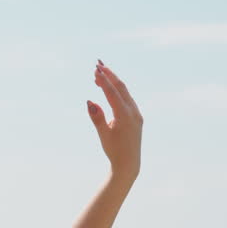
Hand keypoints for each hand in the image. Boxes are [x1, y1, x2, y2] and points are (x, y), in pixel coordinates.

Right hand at [87, 61, 142, 181]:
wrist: (128, 164)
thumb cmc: (114, 150)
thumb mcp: (103, 134)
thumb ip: (97, 117)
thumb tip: (90, 101)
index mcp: (125, 116)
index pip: (113, 93)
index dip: (104, 80)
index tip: (95, 69)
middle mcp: (133, 112)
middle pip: (121, 87)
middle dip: (109, 74)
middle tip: (98, 64)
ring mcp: (136, 113)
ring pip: (125, 92)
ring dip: (113, 81)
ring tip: (100, 74)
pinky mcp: (136, 116)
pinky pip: (127, 98)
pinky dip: (117, 91)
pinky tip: (109, 88)